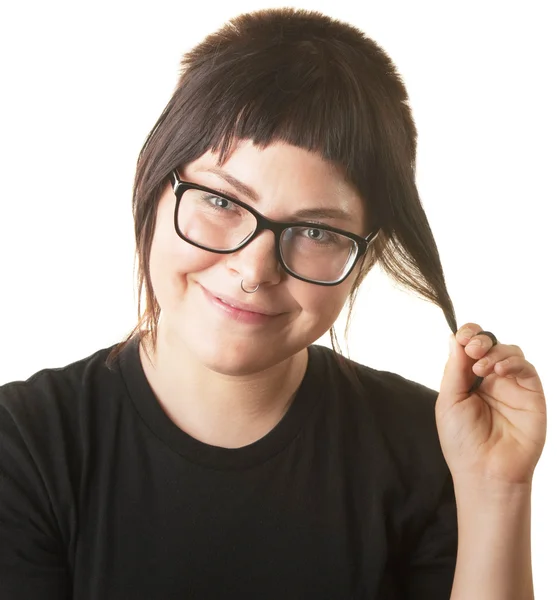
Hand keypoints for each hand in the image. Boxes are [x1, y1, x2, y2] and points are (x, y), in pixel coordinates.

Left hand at [436, 323, 546, 486]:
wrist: (485, 471)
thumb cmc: (462, 441)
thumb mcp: (449, 400)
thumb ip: (454, 369)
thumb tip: (454, 338)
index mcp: (468, 380)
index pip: (469, 348)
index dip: (467, 335)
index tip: (461, 335)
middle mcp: (491, 380)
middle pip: (490, 344)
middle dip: (480, 339)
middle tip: (471, 347)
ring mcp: (512, 387)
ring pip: (509, 351)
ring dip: (494, 351)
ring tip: (481, 367)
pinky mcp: (531, 395)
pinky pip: (526, 368)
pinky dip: (512, 362)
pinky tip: (498, 371)